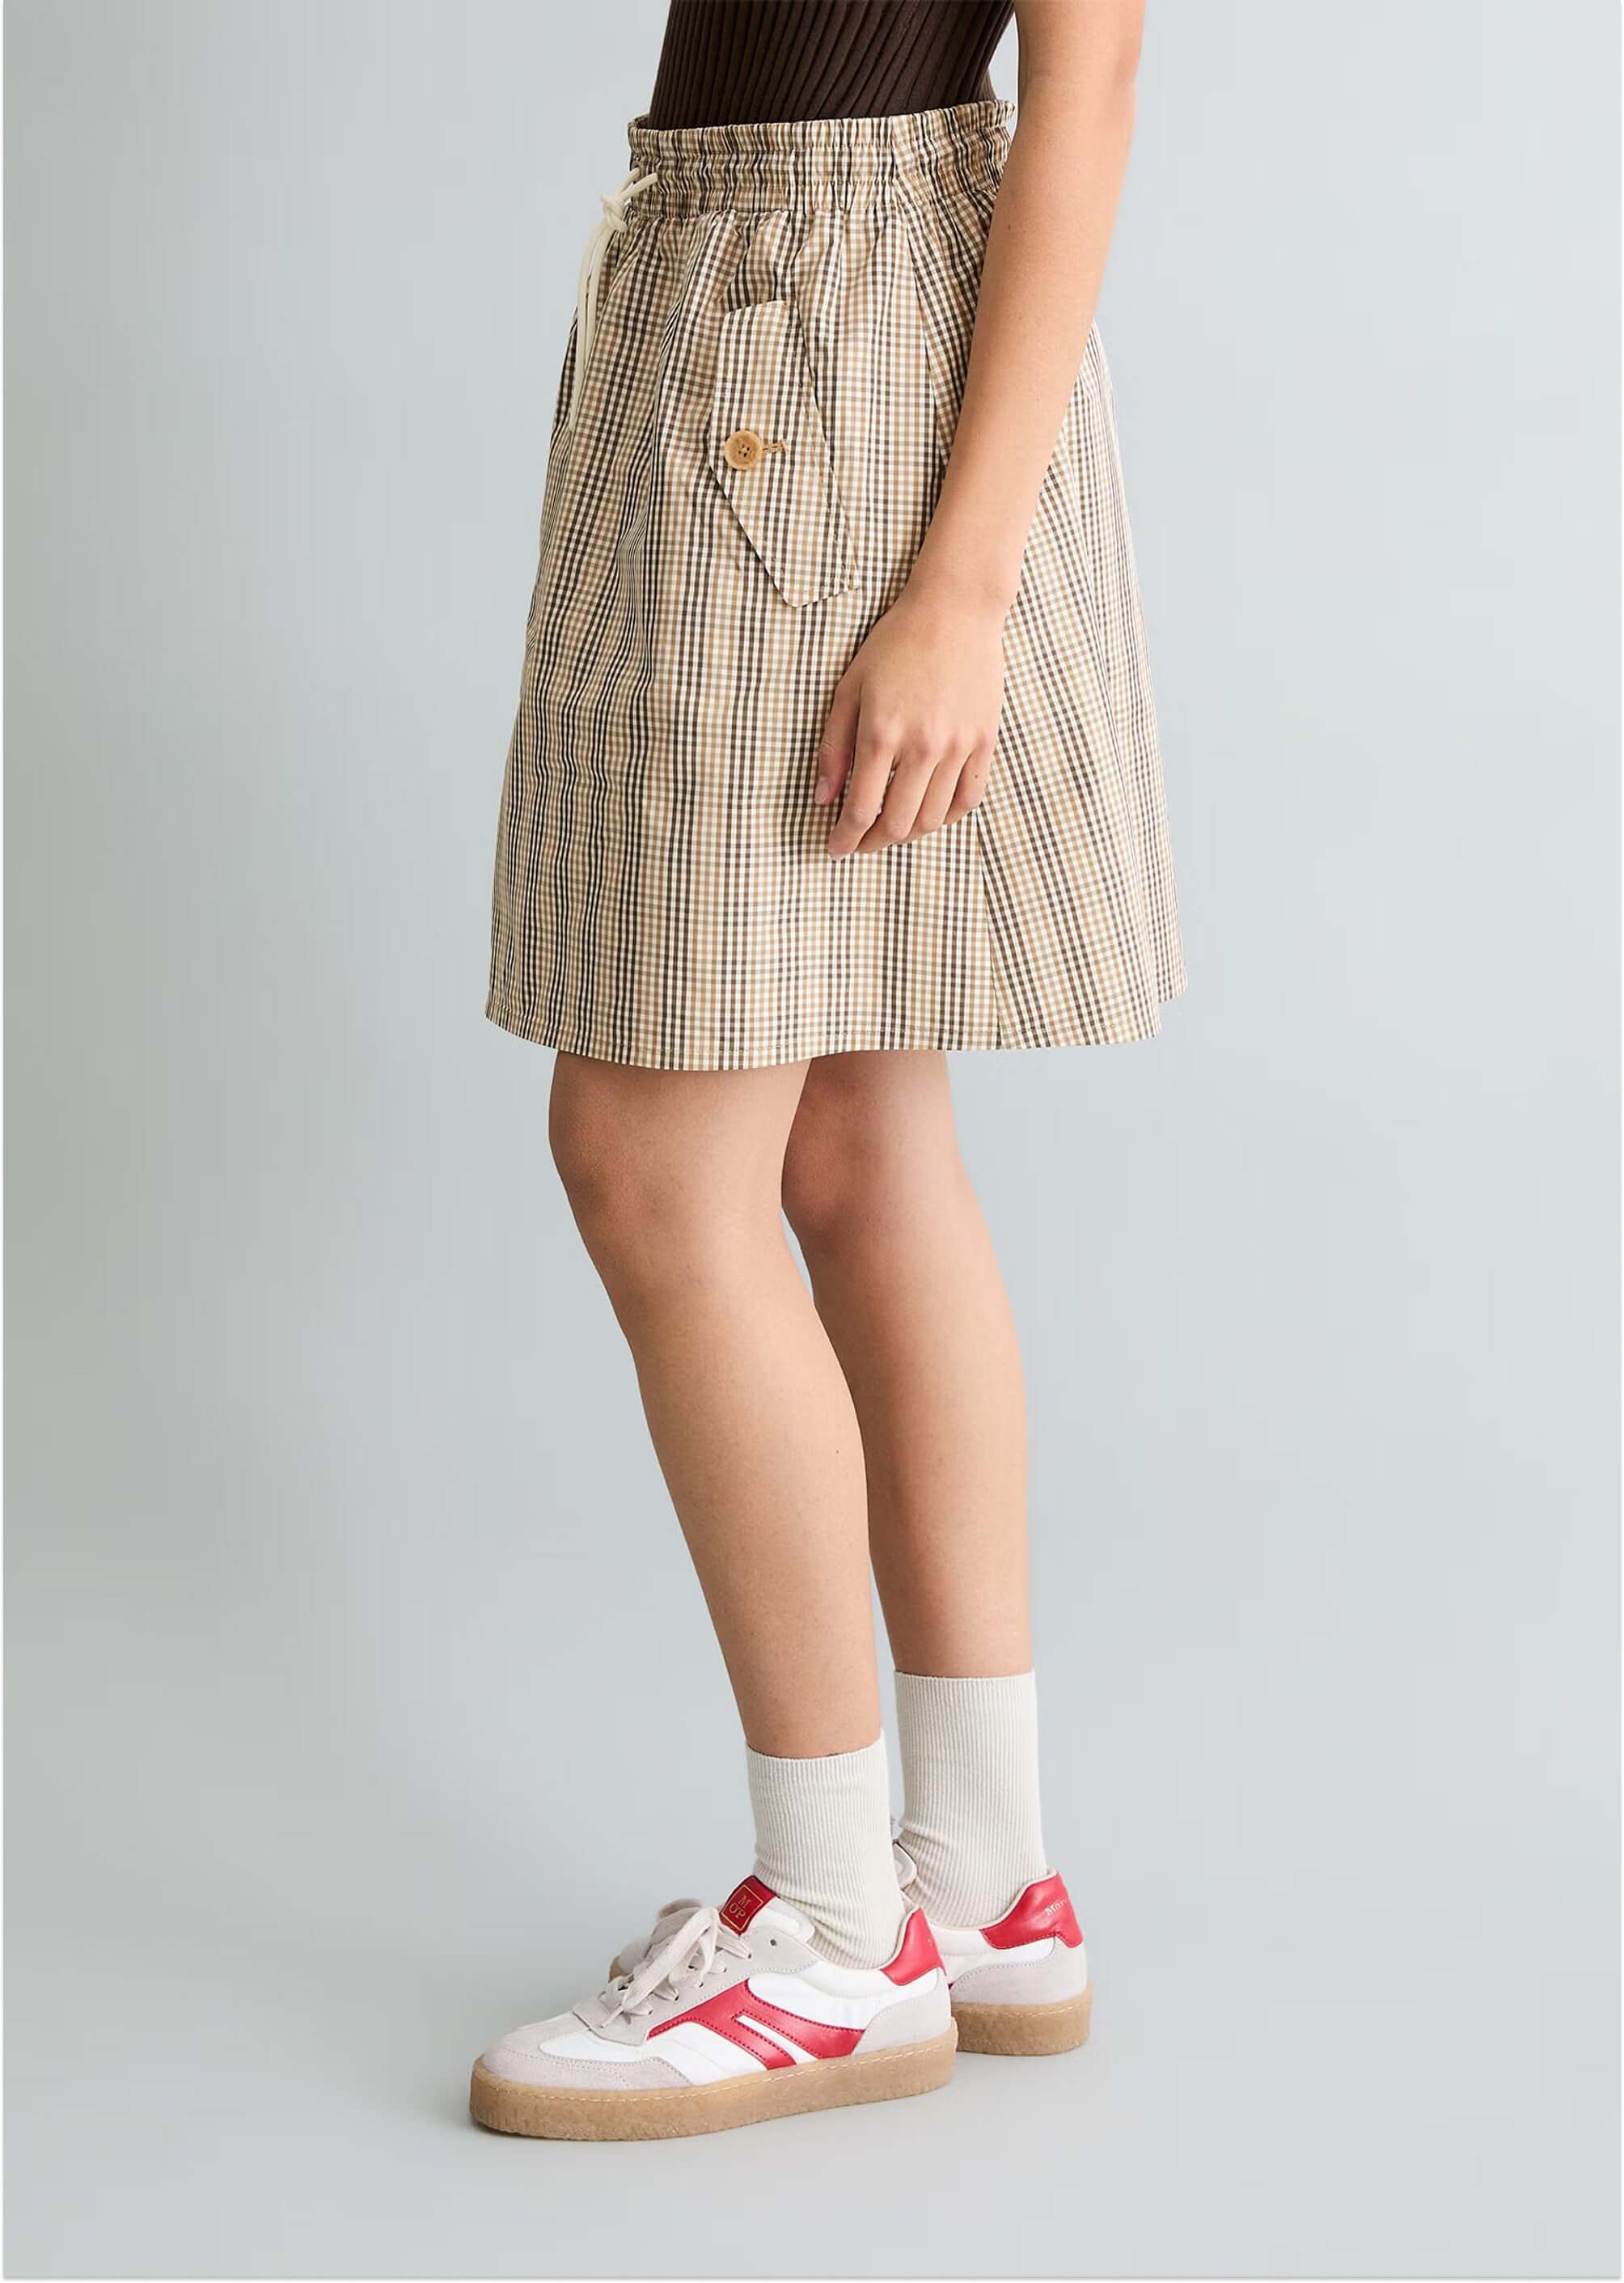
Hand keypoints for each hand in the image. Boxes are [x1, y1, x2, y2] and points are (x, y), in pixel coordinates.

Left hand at [814, 587, 1003, 858]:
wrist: (956, 610)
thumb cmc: (895, 643)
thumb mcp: (850, 688)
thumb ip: (833, 747)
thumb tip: (822, 798)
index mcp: (882, 733)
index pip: (861, 809)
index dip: (845, 838)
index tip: (834, 848)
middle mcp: (923, 746)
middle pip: (897, 823)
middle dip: (872, 843)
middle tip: (859, 843)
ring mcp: (958, 746)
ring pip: (933, 818)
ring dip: (907, 833)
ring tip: (891, 828)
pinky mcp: (984, 742)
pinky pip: (967, 799)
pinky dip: (946, 816)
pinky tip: (928, 812)